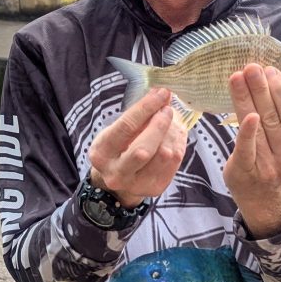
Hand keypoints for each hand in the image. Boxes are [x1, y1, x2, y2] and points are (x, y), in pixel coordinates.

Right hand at [88, 88, 186, 207]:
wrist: (118, 176)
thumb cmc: (118, 146)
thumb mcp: (118, 129)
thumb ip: (137, 114)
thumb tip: (160, 93)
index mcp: (102, 153)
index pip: (126, 127)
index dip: (146, 107)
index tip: (162, 93)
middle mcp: (116, 173)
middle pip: (144, 148)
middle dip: (160, 124)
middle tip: (168, 108)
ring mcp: (136, 184)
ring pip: (163, 155)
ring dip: (172, 132)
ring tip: (172, 120)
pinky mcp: (154, 188)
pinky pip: (174, 162)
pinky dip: (178, 143)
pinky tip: (175, 133)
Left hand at [223, 64, 280, 236]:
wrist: (265, 200)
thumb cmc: (276, 160)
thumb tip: (271, 77)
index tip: (269, 70)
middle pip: (273, 116)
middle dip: (261, 88)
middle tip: (252, 67)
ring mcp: (270, 166)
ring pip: (257, 125)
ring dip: (246, 98)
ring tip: (238, 76)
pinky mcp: (248, 171)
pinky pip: (246, 146)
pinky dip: (246, 130)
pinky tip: (246, 112)